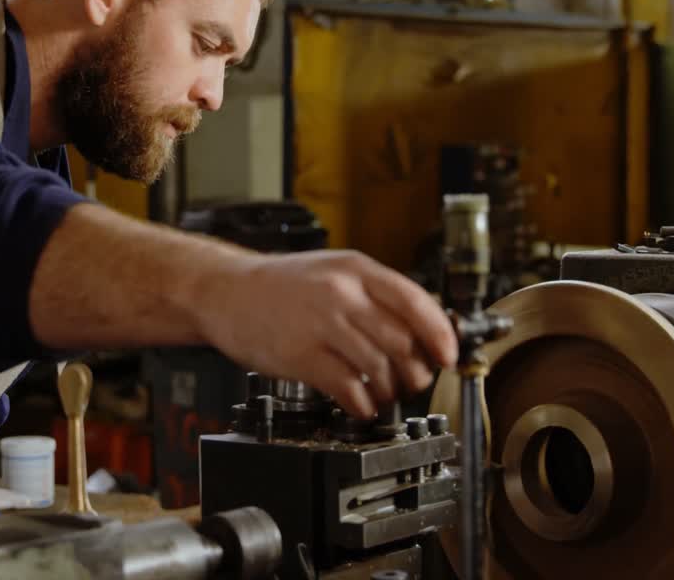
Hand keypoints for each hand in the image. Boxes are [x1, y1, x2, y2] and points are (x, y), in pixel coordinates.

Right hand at [199, 250, 457, 418]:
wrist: (225, 291)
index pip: (415, 301)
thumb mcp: (333, 272)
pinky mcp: (300, 356)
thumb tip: (421, 329)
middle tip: (415, 381)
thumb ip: (373, 295)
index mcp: (355, 269)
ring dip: (390, 390)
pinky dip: (362, 403)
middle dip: (416, 370)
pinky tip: (360, 404)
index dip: (439, 334)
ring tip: (385, 395)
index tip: (448, 356)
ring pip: (378, 367)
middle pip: (401, 340)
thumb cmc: (280, 286)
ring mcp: (320, 324)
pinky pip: (348, 387)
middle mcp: (340, 294)